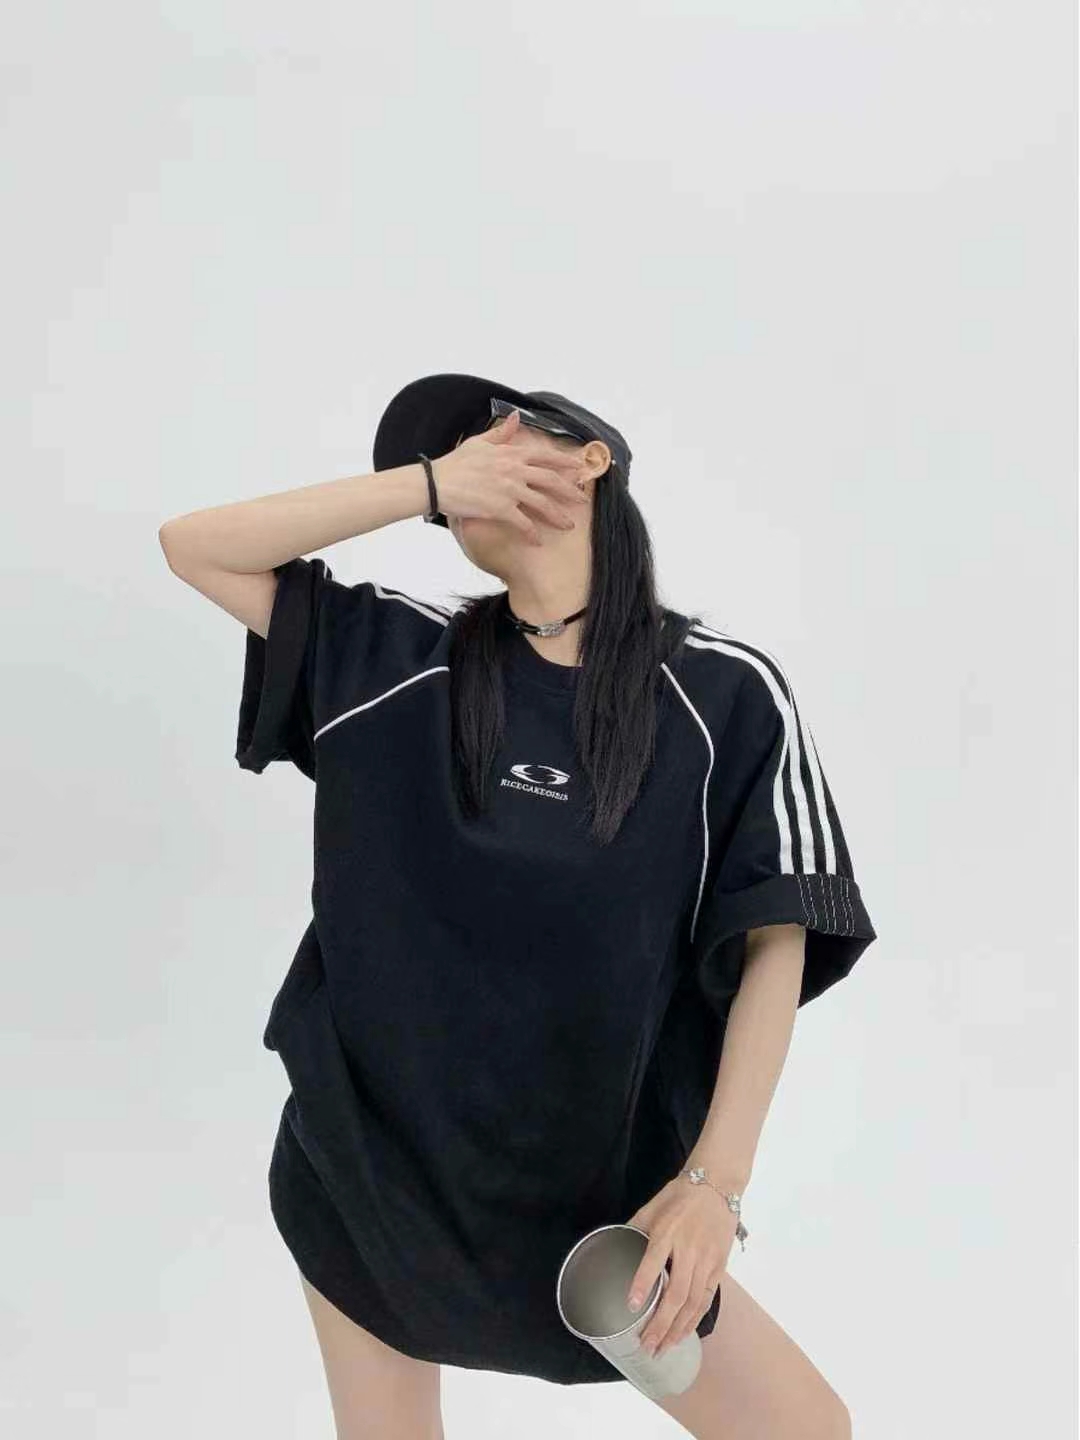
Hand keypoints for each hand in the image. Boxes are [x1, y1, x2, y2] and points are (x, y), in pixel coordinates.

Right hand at [431, 406, 590, 544]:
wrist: (437, 482)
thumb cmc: (455, 463)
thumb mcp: (479, 443)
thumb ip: (501, 433)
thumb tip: (515, 417)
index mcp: (511, 454)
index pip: (545, 456)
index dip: (565, 461)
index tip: (579, 467)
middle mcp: (515, 470)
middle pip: (551, 480)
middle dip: (570, 490)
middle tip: (582, 499)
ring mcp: (509, 490)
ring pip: (542, 503)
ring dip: (557, 516)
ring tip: (568, 525)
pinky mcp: (501, 509)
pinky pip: (523, 523)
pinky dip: (532, 533)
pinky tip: (537, 541)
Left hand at [623, 1175, 737, 1358]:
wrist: (717, 1185)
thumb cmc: (680, 1195)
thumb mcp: (652, 1206)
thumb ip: (635, 1229)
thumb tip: (615, 1248)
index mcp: (668, 1231)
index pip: (653, 1262)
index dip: (643, 1285)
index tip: (631, 1306)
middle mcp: (689, 1249)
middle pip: (676, 1293)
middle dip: (661, 1323)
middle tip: (647, 1346)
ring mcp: (707, 1260)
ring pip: (693, 1302)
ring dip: (678, 1329)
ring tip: (663, 1348)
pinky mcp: (720, 1266)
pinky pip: (707, 1298)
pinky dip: (695, 1319)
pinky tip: (684, 1333)